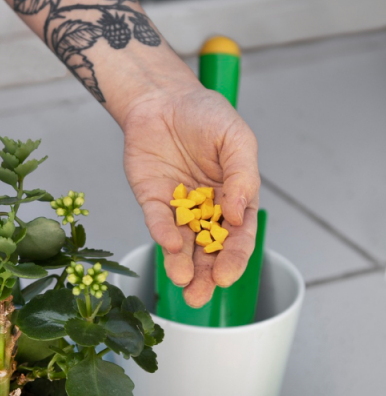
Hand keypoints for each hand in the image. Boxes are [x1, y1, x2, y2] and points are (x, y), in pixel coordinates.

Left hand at [122, 81, 259, 306]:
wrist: (163, 99)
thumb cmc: (206, 116)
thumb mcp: (236, 139)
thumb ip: (242, 175)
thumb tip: (240, 214)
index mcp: (234, 199)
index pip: (238, 237)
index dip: (234, 258)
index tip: (227, 276)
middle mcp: (206, 210)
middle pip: (209, 250)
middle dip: (206, 275)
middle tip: (201, 296)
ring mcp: (178, 208)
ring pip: (182, 244)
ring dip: (182, 265)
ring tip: (182, 282)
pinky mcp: (152, 200)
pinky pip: (158, 221)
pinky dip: (163, 234)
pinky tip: (170, 245)